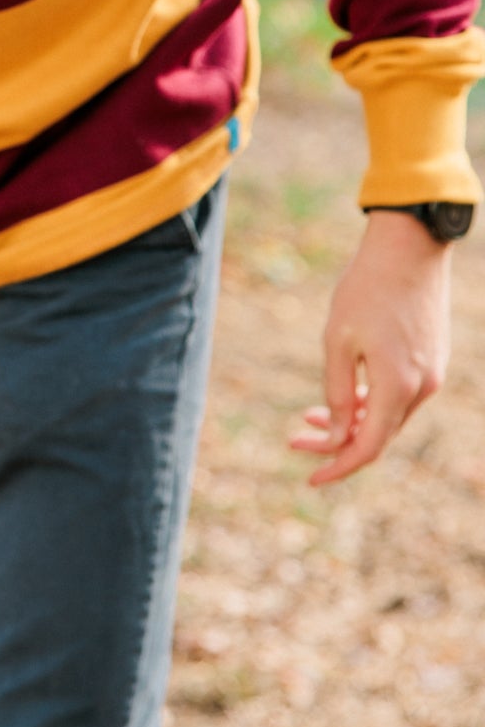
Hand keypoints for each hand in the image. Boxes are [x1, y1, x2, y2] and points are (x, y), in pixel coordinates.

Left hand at [290, 211, 450, 486]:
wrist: (409, 248)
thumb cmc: (366, 289)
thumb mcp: (338, 341)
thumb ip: (338, 391)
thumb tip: (337, 434)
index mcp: (398, 386)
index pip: (367, 448)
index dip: (337, 467)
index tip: (309, 478)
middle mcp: (422, 388)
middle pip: (377, 436)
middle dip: (336, 444)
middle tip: (295, 438)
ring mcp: (432, 375)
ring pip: (388, 417)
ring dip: (352, 421)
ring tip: (310, 414)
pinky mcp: (432, 361)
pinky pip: (399, 397)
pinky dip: (371, 402)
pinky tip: (345, 394)